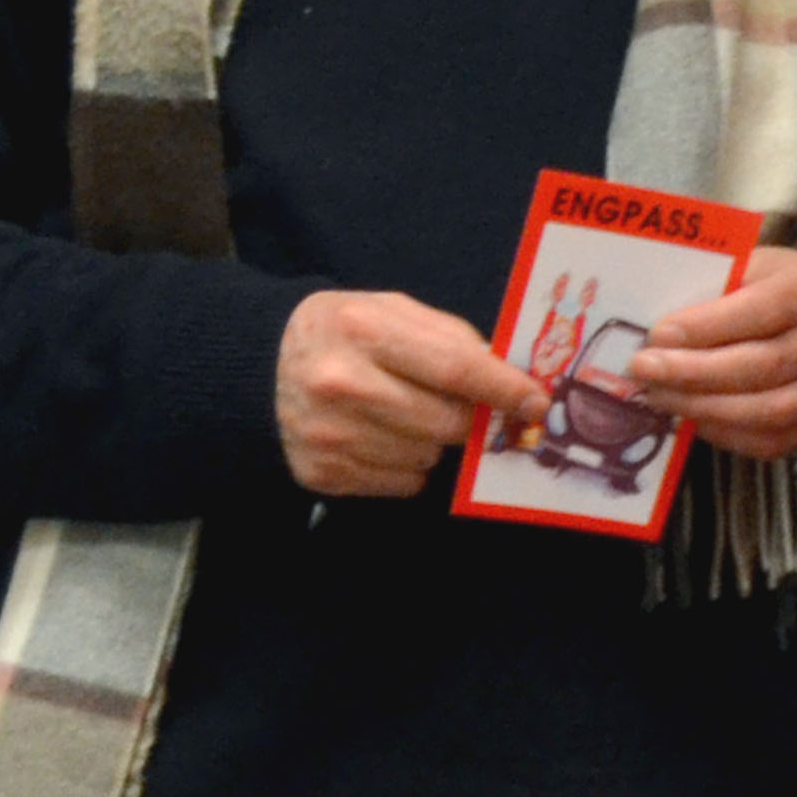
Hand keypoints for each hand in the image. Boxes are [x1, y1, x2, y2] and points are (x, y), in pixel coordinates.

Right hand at [277, 289, 543, 495]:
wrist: (261, 367)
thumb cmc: (344, 333)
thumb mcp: (391, 311)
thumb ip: (451, 339)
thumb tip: (510, 381)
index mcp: (364, 329)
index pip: (453, 367)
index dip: (503, 389)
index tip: (535, 403)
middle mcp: (341, 383)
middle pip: (445, 422)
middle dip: (467, 419)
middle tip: (456, 406)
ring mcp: (328, 434)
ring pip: (427, 459)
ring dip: (432, 443)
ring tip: (401, 415)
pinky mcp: (320, 473)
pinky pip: (401, 485)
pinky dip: (406, 467)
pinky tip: (380, 439)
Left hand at [627, 240, 796, 461]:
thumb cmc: (782, 282)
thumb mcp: (754, 264)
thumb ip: (715, 286)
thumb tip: (659, 326)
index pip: (758, 311)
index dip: (705, 328)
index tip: (657, 335)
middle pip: (759, 366)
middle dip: (692, 373)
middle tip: (643, 371)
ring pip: (765, 411)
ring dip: (702, 408)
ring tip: (658, 397)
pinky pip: (771, 441)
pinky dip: (725, 434)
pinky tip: (692, 419)